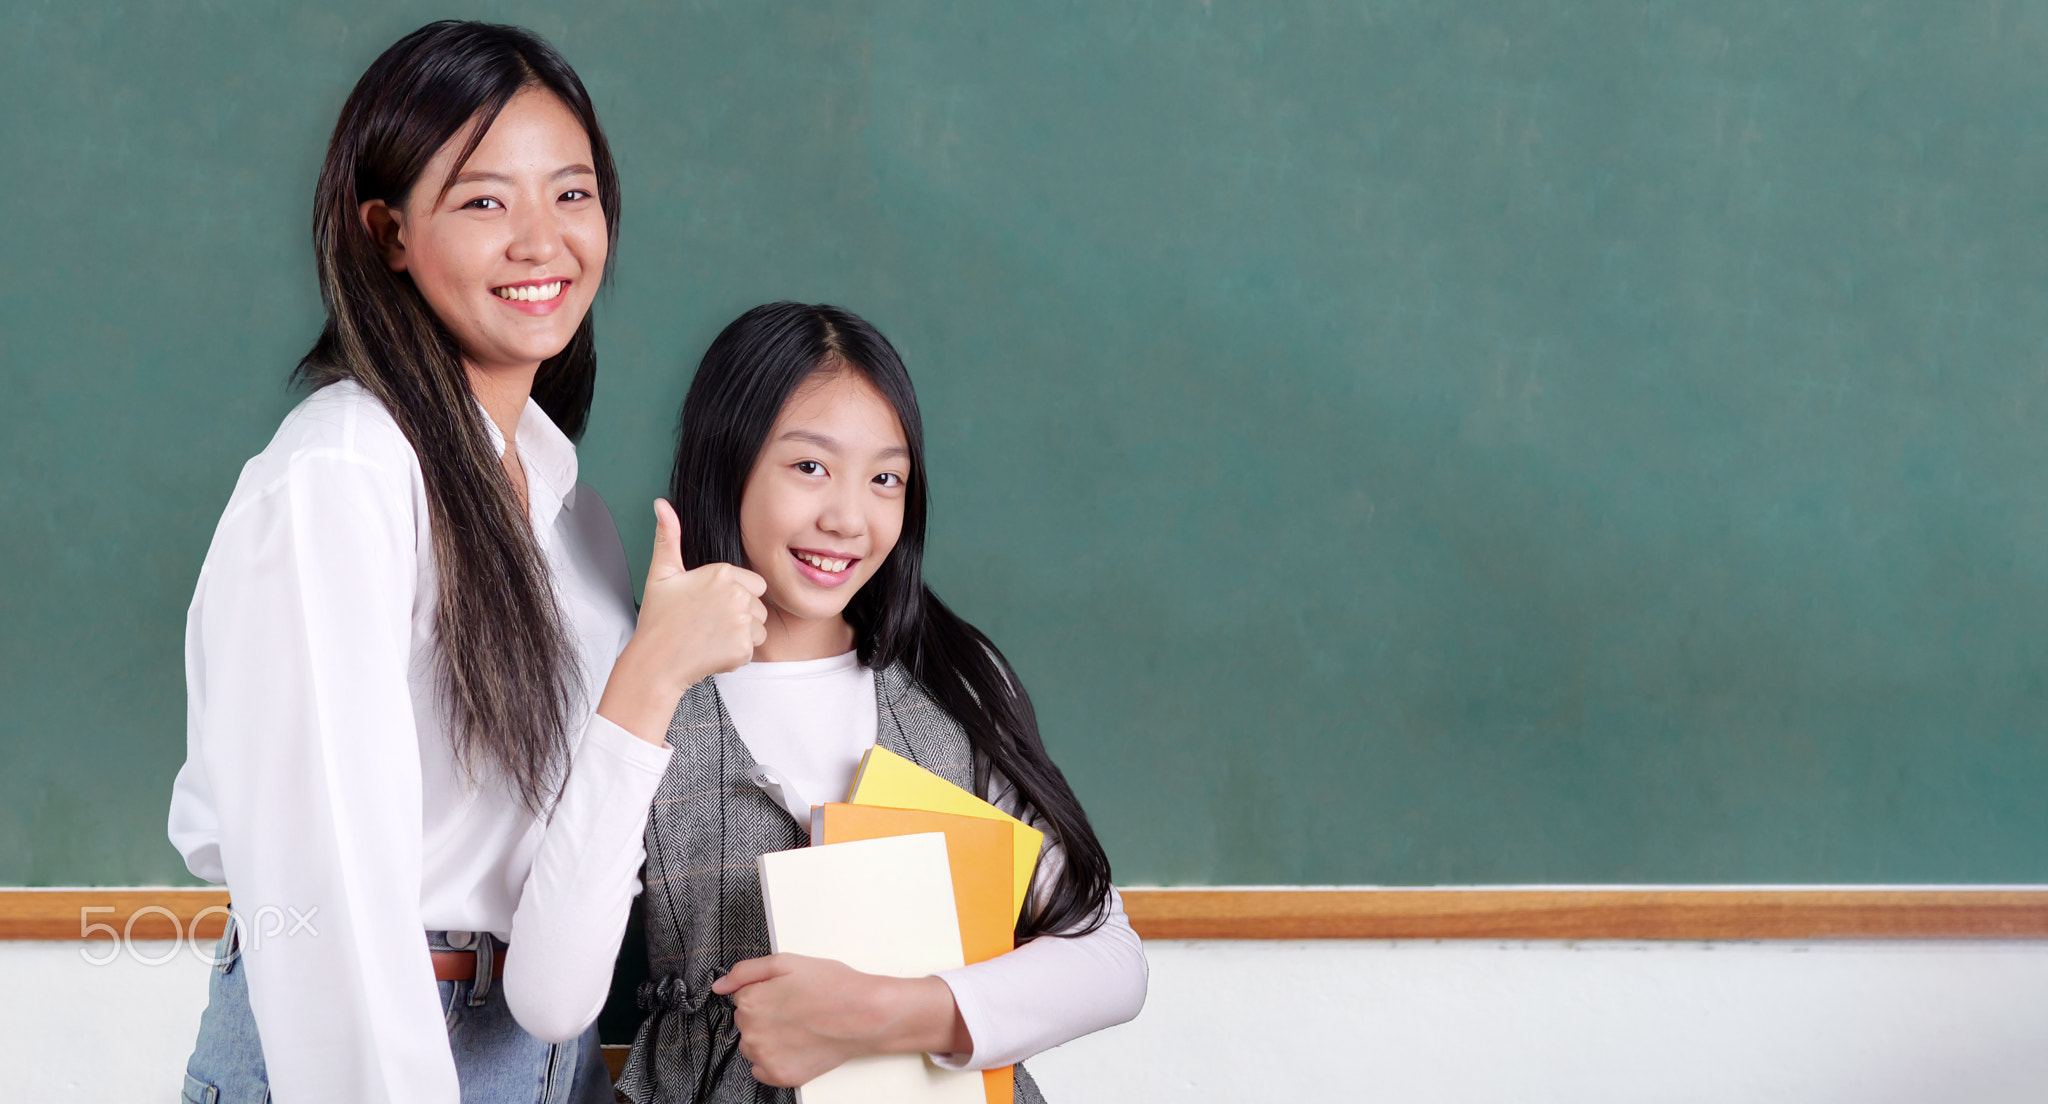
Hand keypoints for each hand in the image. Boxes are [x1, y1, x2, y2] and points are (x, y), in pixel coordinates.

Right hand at [597, 499, 766, 743]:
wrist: (655, 662)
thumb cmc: (658, 619)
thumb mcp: (661, 573)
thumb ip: (668, 537)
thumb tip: (662, 505)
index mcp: (723, 573)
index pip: (754, 583)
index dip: (735, 595)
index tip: (710, 605)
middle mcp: (737, 595)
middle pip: (758, 605)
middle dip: (740, 615)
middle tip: (708, 623)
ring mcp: (742, 622)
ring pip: (759, 627)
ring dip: (741, 635)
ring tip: (711, 636)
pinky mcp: (744, 648)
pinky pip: (753, 648)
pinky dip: (737, 653)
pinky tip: (713, 650)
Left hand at [711, 954, 970, 1087]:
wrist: (865, 1015)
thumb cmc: (833, 986)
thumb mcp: (787, 962)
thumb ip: (746, 971)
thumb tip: (719, 986)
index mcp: (750, 1002)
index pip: (741, 997)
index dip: (765, 992)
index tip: (786, 993)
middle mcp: (752, 1033)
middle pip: (746, 1022)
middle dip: (765, 1014)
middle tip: (796, 1008)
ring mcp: (766, 1058)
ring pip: (753, 1046)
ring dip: (768, 1038)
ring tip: (799, 1027)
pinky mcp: (780, 1076)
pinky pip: (762, 1069)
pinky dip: (775, 1059)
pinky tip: (797, 1046)